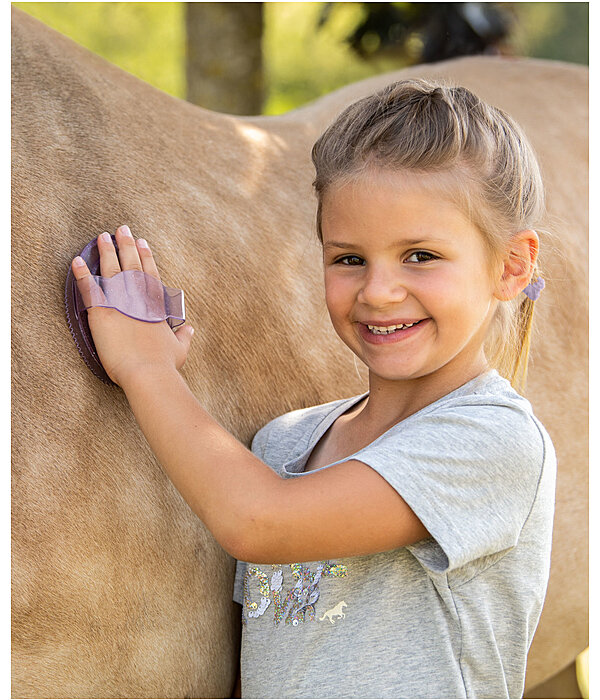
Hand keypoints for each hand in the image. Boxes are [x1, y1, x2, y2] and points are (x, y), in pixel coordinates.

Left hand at [71, 225, 193, 386]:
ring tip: (101, 237)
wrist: (148, 372)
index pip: (151, 273)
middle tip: (122, 229)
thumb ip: (184, 336)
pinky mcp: (101, 312)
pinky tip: (76, 260)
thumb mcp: (179, 348)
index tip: (142, 242)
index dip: (146, 256)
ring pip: (112, 270)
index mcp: (156, 304)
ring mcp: (120, 303)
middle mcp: (139, 298)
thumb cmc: (164, 363)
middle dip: (126, 245)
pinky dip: (82, 273)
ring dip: (106, 251)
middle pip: (132, 264)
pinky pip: (89, 288)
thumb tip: (190, 329)